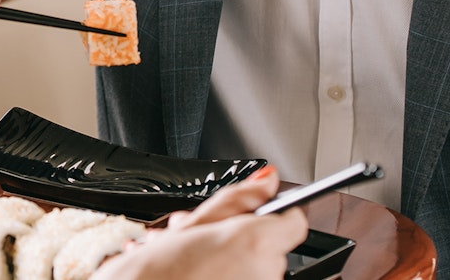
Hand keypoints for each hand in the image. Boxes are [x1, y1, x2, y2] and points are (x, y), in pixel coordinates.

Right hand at [90, 168, 307, 279]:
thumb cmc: (157, 271)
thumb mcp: (194, 221)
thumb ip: (238, 197)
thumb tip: (268, 180)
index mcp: (256, 243)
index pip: (292, 220)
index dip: (272, 210)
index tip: (256, 210)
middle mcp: (265, 273)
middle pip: (267, 243)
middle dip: (236, 234)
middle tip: (201, 234)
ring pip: (253, 265)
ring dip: (227, 257)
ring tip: (190, 255)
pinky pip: (244, 279)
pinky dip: (225, 274)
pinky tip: (196, 269)